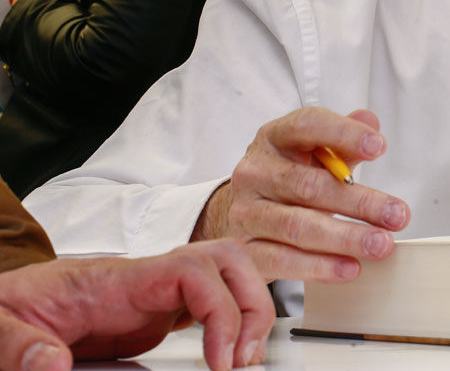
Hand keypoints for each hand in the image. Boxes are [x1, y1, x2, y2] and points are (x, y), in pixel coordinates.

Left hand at [0, 239, 272, 370]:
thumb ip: (18, 344)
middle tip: (243, 360)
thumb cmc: (6, 307)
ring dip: (249, 311)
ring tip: (242, 359)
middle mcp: (144, 280)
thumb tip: (50, 365)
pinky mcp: (154, 315)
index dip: (221, 309)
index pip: (192, 271)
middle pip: (226, 262)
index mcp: (113, 281)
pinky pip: (209, 303)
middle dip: (252, 305)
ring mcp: (153, 295)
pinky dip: (230, 324)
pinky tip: (226, 357)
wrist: (4, 304)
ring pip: (227, 277)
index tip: (220, 360)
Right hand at [191, 108, 409, 282]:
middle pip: (310, 185)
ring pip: (298, 226)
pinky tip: (350, 267)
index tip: (379, 147)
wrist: (244, 211)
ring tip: (380, 244)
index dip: (343, 134)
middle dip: (359, 202)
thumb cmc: (290, 177)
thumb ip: (343, 139)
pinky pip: (283, 261)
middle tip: (397, 215)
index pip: (307, 126)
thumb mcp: (314, 152)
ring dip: (346, 238)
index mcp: (274, 138)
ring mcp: (245, 212)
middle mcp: (255, 172)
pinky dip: (320, 267)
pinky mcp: (243, 250)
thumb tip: (370, 121)